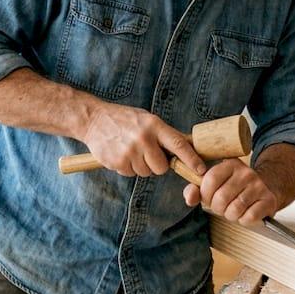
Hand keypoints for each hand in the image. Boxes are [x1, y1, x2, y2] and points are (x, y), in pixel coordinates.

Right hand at [81, 103, 205, 178]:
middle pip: (162, 167)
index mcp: (154, 125)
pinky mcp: (118, 162)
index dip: (192, 159)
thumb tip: (185, 150)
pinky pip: (131, 174)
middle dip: (157, 165)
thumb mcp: (146, 119)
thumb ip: (163, 134)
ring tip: (130, 150)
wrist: (93, 119)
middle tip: (147, 153)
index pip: (178, 144)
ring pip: (146, 172)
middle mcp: (143, 138)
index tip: (201, 170)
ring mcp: (130, 151)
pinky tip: (121, 154)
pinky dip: (127, 167)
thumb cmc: (124, 119)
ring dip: (141, 166)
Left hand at [183, 159, 279, 224]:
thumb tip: (190, 198)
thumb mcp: (214, 184)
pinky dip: (244, 220)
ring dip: (231, 215)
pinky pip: (249, 217)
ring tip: (234, 209)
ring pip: (235, 209)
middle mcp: (246, 173)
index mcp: (230, 165)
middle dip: (218, 208)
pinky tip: (246, 213)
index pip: (210, 180)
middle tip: (223, 206)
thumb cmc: (235, 188)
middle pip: (221, 198)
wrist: (266, 187)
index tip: (209, 198)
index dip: (205, 195)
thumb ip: (196, 190)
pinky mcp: (268, 200)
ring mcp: (258, 186)